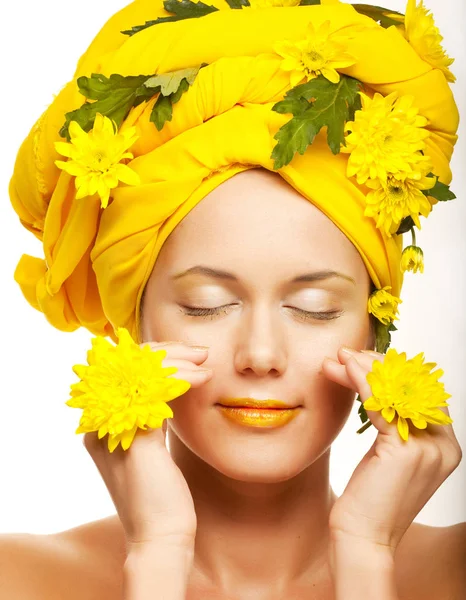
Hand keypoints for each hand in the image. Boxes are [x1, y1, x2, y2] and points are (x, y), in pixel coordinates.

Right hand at [83, 341, 212, 549]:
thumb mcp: (151, 445)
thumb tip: (170, 382)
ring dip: (177, 362)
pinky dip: (181, 380)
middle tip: (200, 352)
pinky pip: (156, 393)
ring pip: (141, 375)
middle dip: (168, 353)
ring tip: (205, 362)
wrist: (161, 538)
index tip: (188, 354)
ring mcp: (114, 431)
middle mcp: (99, 423)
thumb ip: (150, 414)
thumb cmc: (160, 494)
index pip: (121, 372)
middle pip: (128, 367)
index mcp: (100, 422)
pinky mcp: (136, 441)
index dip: (155, 357)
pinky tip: (203, 379)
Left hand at [322, 347, 462, 552]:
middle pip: (412, 386)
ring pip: (395, 392)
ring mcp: (430, 448)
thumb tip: (372, 382)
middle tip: (346, 354)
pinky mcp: (406, 451)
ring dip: (364, 369)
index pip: (422, 392)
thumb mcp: (386, 454)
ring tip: (337, 358)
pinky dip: (360, 382)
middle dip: (377, 365)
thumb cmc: (369, 498)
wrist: (363, 539)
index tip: (361, 359)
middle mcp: (445, 446)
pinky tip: (342, 369)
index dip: (392, 371)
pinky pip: (381, 405)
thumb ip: (392, 423)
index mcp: (445, 445)